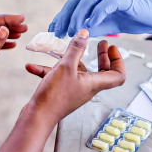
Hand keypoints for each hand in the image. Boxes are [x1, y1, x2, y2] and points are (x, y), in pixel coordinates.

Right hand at [0, 29, 124, 151]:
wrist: (38, 117)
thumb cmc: (55, 95)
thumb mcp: (66, 66)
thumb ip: (76, 48)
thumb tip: (84, 34)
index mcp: (93, 83)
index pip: (118, 75)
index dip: (118, 61)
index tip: (111, 47)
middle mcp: (86, 87)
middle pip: (101, 72)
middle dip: (102, 56)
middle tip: (100, 43)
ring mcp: (73, 89)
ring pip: (77, 71)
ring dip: (72, 59)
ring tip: (63, 47)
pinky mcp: (61, 91)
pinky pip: (58, 76)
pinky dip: (48, 69)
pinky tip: (32, 66)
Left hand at [49, 0, 151, 37]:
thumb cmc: (141, 16)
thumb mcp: (112, 23)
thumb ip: (96, 24)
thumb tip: (79, 32)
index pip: (76, 1)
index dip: (63, 13)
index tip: (54, 28)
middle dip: (65, 14)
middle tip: (57, 31)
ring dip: (78, 14)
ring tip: (71, 31)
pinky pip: (108, 3)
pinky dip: (97, 14)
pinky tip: (90, 26)